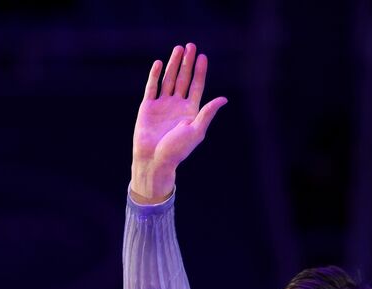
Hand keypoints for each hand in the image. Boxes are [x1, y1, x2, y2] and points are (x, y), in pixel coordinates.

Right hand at [130, 42, 227, 202]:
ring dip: (173, 64)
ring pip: (168, 80)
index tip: (202, 56)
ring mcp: (162, 105)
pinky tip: (159, 63)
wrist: (154, 161)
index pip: (196, 86)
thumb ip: (207, 113)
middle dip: (187, 63)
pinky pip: (152, 88)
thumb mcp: (196, 131)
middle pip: (183, 79)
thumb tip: (224, 99)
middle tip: (190, 46)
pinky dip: (155, 76)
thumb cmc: (177, 150)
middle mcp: (177, 105)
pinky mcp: (147, 108)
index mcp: (190, 111)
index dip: (200, 71)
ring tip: (178, 49)